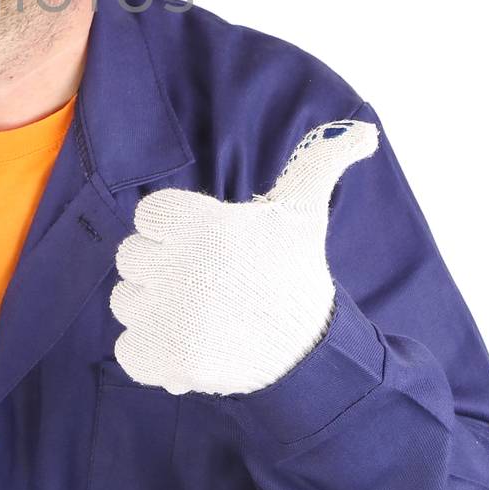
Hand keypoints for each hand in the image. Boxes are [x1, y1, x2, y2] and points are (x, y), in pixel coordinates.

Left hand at [109, 119, 378, 395]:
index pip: (149, 215)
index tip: (207, 247)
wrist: (308, 352)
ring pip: (124, 301)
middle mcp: (179, 265)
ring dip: (154, 311)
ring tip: (199, 315)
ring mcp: (168, 314)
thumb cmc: (295, 272)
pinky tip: (187, 346)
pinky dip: (150, 353)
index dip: (176, 232)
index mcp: (201, 222)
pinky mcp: (163, 358)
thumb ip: (318, 161)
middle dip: (163, 269)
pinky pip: (127, 349)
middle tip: (205, 282)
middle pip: (132, 257)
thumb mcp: (304, 211)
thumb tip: (364, 132)